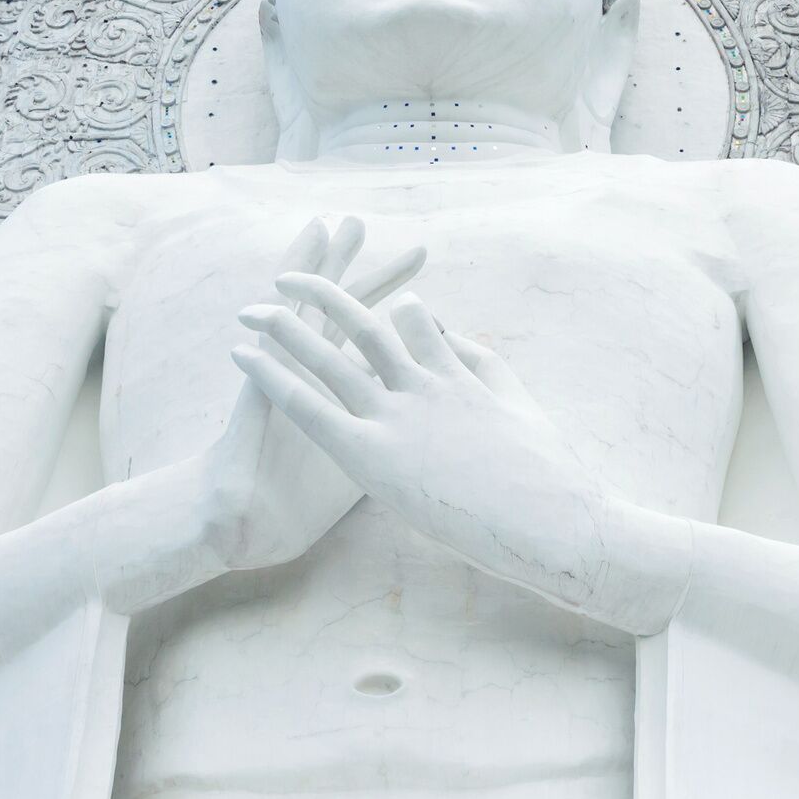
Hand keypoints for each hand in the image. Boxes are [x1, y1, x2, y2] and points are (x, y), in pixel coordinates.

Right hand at [187, 218, 423, 574]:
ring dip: (330, 266)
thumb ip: (399, 450)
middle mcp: (327, 382)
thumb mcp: (370, 478)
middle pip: (362, 319)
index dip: (417, 328)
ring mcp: (295, 376)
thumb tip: (440, 447)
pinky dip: (286, 296)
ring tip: (340, 222)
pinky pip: (280, 324)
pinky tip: (293, 264)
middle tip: (416, 244)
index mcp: (358, 405)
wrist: (244, 522)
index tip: (441, 304)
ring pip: (317, 308)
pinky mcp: (267, 381)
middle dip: (385, 282)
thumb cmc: (298, 508)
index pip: (390, 355)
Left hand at [231, 274, 680, 632]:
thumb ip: (486, 367)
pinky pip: (309, 406)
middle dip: (324, 294)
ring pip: (328, 355)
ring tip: (249, 308)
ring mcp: (397, 417)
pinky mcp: (373, 456)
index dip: (388, 307)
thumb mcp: (521, 409)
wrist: (555, 522)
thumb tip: (459, 337)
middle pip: (363, 323)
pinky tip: (242, 355)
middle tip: (290, 277)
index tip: (364, 298)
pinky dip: (272, 377)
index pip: (418, 322)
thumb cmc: (549, 479)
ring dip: (285, 326)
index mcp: (461, 376)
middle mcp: (422, 385)